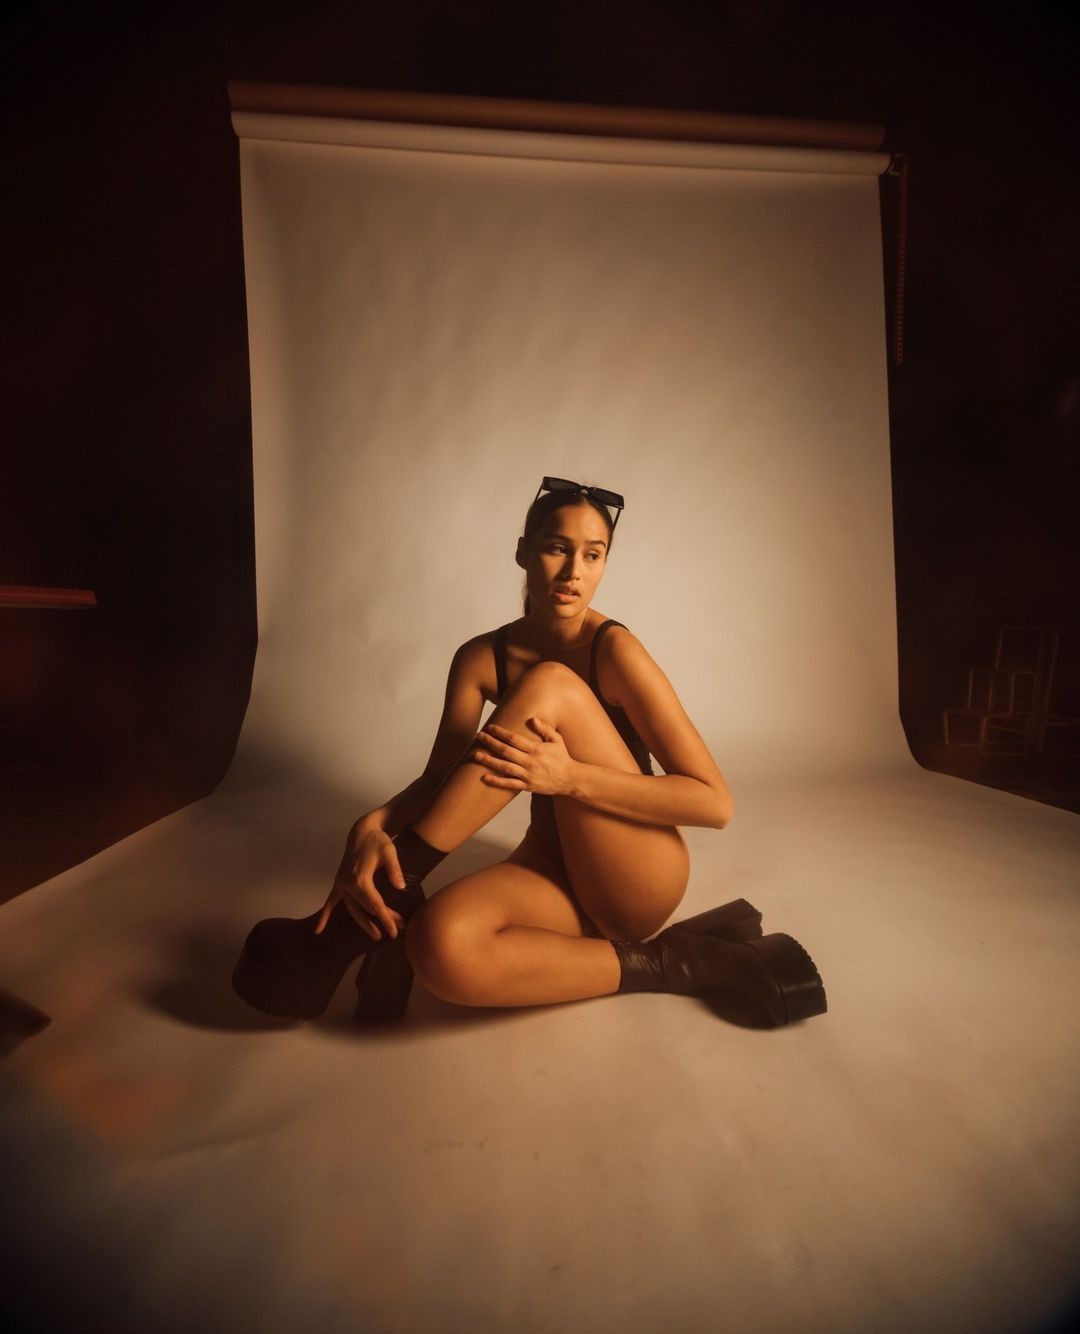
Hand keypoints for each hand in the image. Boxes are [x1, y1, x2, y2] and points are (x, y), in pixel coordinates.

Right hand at [313, 823, 406, 941]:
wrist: (363, 831)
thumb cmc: (378, 840)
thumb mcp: (390, 851)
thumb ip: (395, 869)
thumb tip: (401, 887)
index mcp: (360, 880)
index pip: (375, 905)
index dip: (386, 919)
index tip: (396, 931)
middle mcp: (348, 884)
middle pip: (366, 908)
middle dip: (382, 921)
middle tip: (395, 934)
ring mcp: (342, 884)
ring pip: (353, 909)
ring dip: (364, 923)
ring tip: (376, 936)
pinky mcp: (340, 881)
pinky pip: (331, 901)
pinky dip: (325, 914)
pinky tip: (318, 930)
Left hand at [471, 717, 575, 796]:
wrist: (571, 779)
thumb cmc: (563, 757)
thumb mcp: (557, 740)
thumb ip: (544, 729)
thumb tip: (532, 718)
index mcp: (537, 749)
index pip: (514, 739)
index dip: (500, 732)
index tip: (490, 727)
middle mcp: (530, 762)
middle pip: (506, 751)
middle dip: (490, 742)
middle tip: (478, 736)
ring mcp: (528, 775)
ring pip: (504, 767)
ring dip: (489, 760)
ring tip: (475, 755)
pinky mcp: (528, 786)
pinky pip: (509, 784)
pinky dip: (496, 781)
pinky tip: (484, 777)